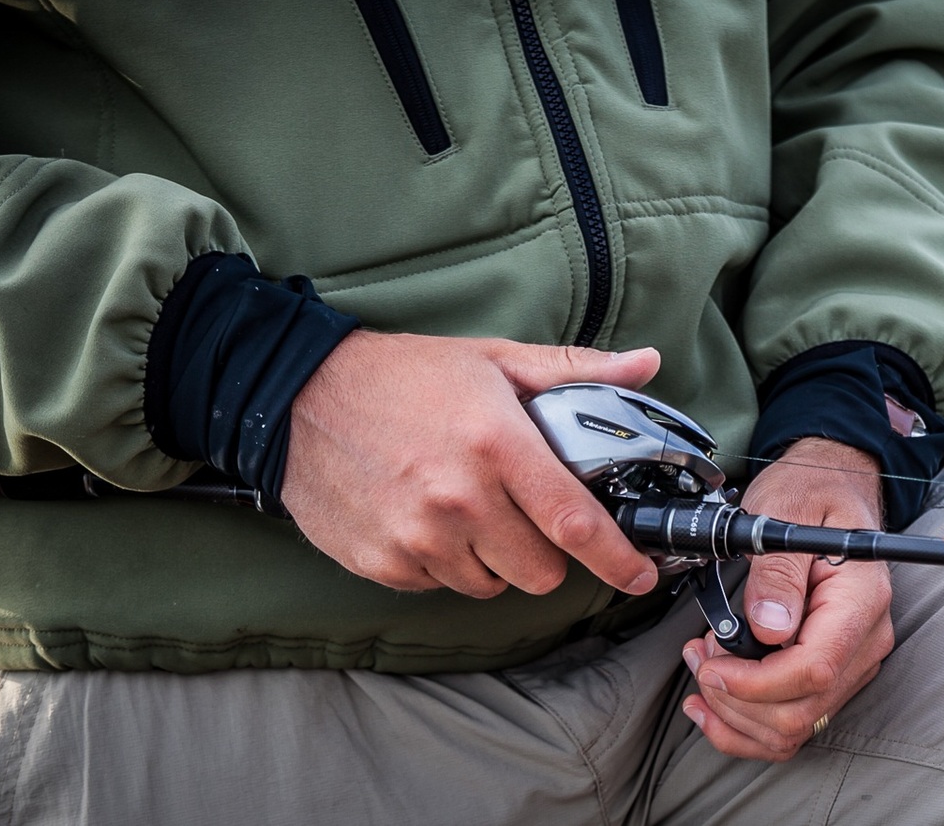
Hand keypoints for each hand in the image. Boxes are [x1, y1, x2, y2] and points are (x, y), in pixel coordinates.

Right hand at [282, 330, 662, 597]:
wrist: (297, 396)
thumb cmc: (405, 376)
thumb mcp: (494, 359)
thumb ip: (575, 371)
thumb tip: (646, 365)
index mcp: (497, 445)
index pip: (575, 522)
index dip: (617, 559)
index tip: (640, 575)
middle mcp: (459, 499)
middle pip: (541, 571)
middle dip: (546, 552)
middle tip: (524, 513)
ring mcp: (417, 537)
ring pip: (491, 584)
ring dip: (493, 559)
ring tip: (467, 508)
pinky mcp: (382, 563)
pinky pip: (440, 585)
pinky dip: (445, 563)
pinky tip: (426, 518)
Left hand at [681, 437, 893, 760]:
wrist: (833, 490)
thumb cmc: (811, 493)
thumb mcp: (786, 512)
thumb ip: (778, 573)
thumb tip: (769, 627)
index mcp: (861, 600)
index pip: (814, 669)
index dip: (754, 682)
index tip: (711, 666)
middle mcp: (866, 639)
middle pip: (801, 710)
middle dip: (735, 698)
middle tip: (700, 657)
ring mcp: (853, 661)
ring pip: (793, 727)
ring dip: (735, 714)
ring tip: (704, 668)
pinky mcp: (834, 673)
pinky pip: (794, 722)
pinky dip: (747, 725)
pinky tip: (713, 704)